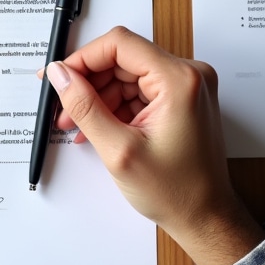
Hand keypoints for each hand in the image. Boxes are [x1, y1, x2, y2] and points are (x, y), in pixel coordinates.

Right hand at [43, 26, 264, 264]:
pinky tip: (97, 126)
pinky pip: (138, 88)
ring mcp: (186, 85)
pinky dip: (115, 105)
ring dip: (98, 96)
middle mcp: (188, 74)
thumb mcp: (118, 150)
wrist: (206, 219)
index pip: (119, 44)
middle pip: (121, 58)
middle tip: (63, 107)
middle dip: (88, 82)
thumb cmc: (176, 192)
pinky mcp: (180, 98)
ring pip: (126, 73)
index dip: (83, 58)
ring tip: (76, 123)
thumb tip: (59, 74)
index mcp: (179, 79)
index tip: (59, 77)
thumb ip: (84, 106)